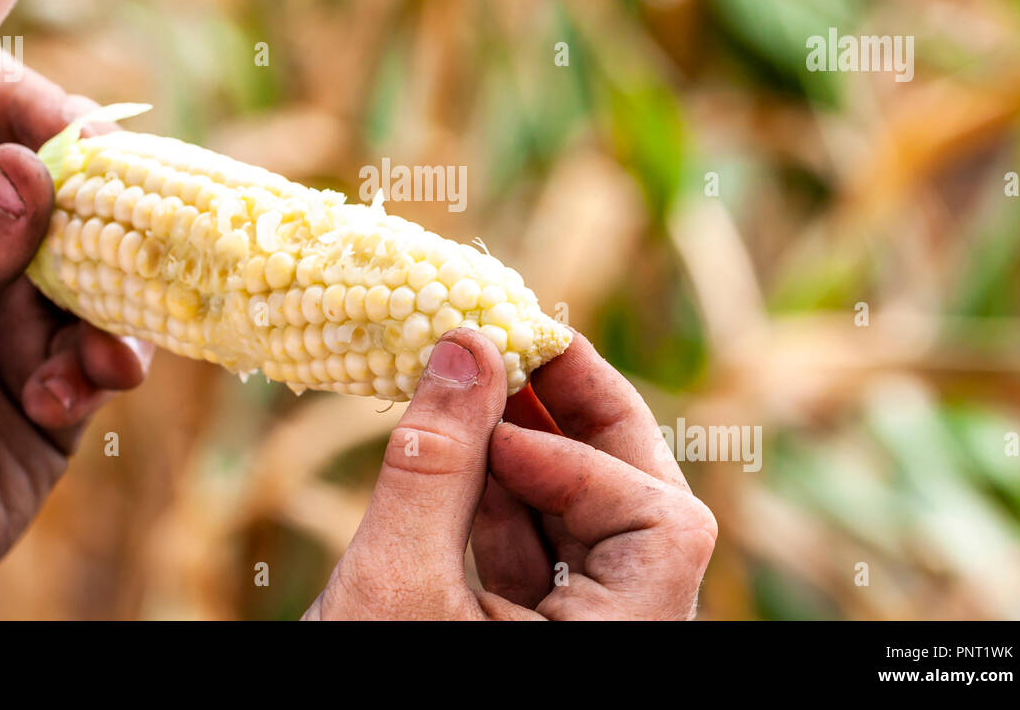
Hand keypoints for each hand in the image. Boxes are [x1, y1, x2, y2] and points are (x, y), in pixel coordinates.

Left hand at [0, 64, 152, 618]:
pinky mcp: (62, 372)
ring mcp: (21, 309)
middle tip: (134, 217)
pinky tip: (74, 398)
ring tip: (88, 355)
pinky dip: (106, 364)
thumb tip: (32, 167)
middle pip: (60, 177)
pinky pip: (111, 341)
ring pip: (103, 261)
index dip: (26, 102)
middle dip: (99, 203)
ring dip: (107, 303)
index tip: (77, 137)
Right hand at [304, 330, 715, 619]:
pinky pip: (536, 558)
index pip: (659, 522)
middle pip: (640, 512)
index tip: (497, 413)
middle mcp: (617, 646)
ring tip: (473, 390)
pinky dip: (497, 502)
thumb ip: (436, 464)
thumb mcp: (397, 586)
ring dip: (530, 455)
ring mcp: (576, 647)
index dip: (585, 455)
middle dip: (581, 423)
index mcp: (617, 652)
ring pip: (583, 530)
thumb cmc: (360, 699)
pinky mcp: (527, 645)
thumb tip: (466, 344)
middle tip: (525, 347)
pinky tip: (454, 454)